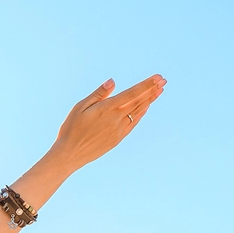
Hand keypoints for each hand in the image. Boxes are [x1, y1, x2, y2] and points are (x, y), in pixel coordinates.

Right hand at [51, 74, 166, 174]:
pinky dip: (140, 114)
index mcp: (107, 109)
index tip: (158, 77)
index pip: (132, 93)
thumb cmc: (71, 129)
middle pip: (139, 102)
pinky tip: (145, 108)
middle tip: (164, 81)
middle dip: (152, 90)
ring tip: (159, 91)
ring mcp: (118, 130)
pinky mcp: (117, 139)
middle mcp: (116, 119)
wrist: (69, 155)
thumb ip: (98, 94)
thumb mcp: (80, 107)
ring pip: (138, 112)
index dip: (146, 85)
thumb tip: (113, 82)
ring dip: (149, 101)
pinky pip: (133, 124)